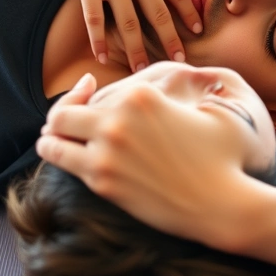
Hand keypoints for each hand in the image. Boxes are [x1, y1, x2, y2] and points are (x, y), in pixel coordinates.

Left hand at [37, 63, 275, 246]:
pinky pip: (64, 164)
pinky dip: (60, 159)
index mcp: (140, 95)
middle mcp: (117, 119)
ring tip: (54, 140)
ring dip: (51, 139)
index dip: (83, 93)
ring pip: (52, 138)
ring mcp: (106, 152)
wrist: (223, 204)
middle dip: (61, 115)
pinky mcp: (103, 182)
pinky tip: (67, 158)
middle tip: (64, 122)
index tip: (87, 92)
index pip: (92, 93)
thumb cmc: (225, 157)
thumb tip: (189, 72)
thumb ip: (191, 85)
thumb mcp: (211, 107)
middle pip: (63, 113)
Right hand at [46, 0, 202, 71]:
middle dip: (170, 41)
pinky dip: (99, 40)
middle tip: (178, 63)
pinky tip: (101, 57)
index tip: (197, 33)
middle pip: (158, 14)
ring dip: (136, 50)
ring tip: (141, 70)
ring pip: (128, 23)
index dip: (188, 14)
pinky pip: (95, 19)